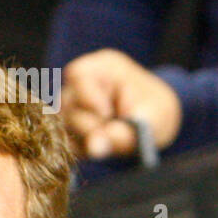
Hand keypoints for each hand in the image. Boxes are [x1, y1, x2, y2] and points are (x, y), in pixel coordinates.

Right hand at [60, 49, 182, 158]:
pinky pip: (63, 141)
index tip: (107, 114)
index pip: (77, 74)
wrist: (154, 126)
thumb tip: (94, 148)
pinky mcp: (68, 126)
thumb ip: (121, 135)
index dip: (87, 98)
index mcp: (104, 67)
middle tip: (112, 134)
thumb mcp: (148, 122)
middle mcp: (82, 83)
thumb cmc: (156, 115)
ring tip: (108, 141)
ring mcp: (72, 104)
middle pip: (66, 104)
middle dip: (88, 126)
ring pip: (61, 125)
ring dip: (83, 140)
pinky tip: (98, 146)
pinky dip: (80, 149)